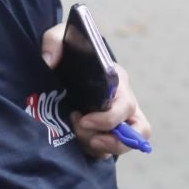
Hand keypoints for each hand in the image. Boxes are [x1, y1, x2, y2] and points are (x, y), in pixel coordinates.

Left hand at [41, 23, 152, 160]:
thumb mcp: (60, 37)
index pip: (125, 106)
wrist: (68, 61)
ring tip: (81, 138)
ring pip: (130, 142)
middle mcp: (124, 100)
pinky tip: (78, 140)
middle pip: (139, 130)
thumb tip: (49, 61)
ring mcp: (121, 117)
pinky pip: (113, 149)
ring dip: (105, 147)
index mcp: (117, 79)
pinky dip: (97, 150)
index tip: (81, 119)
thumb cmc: (70, 50)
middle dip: (111, 139)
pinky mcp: (110, 130)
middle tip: (84, 133)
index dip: (106, 120)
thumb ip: (53, 42)